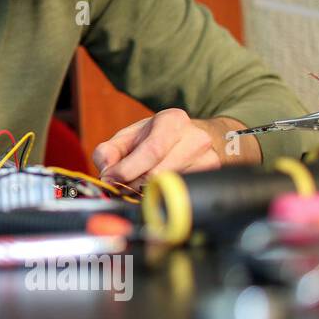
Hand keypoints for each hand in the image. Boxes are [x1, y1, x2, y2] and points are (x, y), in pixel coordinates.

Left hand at [92, 108, 221, 186]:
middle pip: (160, 173)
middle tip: (120, 187)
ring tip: (138, 185)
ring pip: (170, 188)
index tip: (110, 179)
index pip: (152, 150)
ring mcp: (208, 159)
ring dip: (146, 193)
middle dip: (133, 184)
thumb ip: (107, 153)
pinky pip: (180, 195)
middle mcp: (195, 138)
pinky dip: (162, 197)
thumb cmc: (154, 139)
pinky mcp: (212, 178)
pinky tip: (156, 188)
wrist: (189, 139)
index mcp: (173, 121)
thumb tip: (107, 174)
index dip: (128, 169)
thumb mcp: (126, 138)